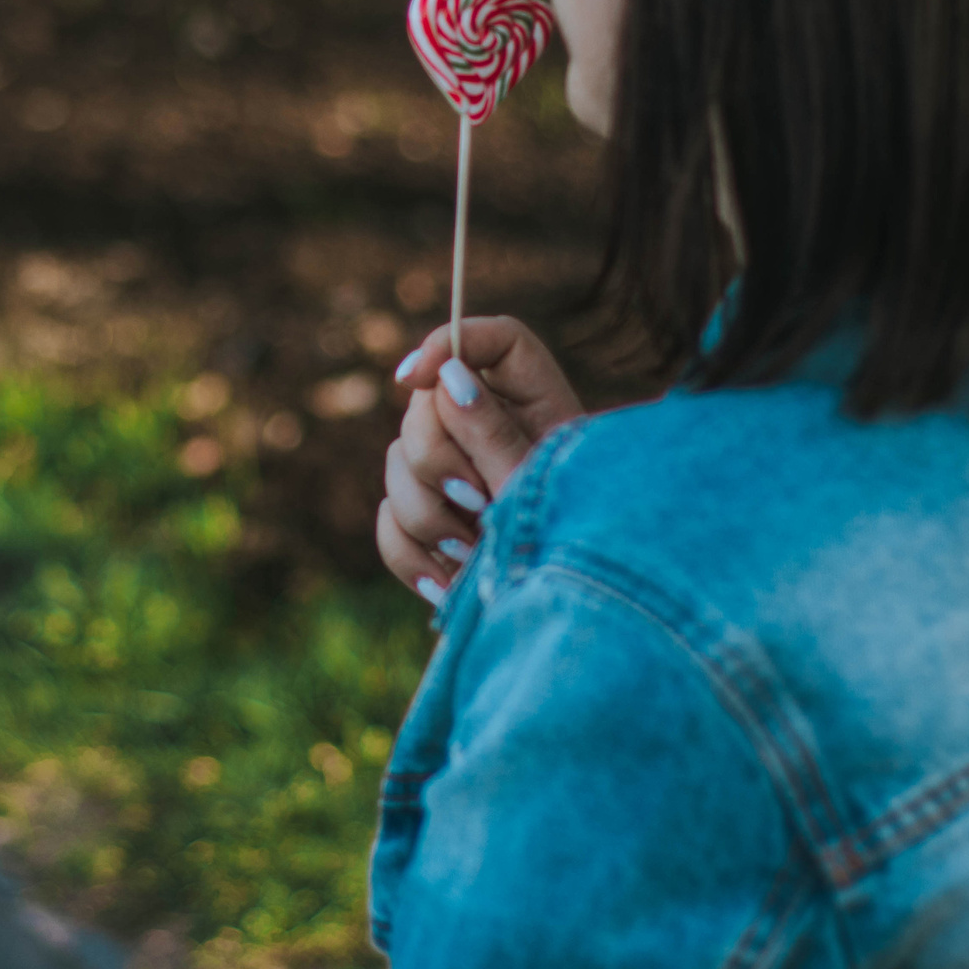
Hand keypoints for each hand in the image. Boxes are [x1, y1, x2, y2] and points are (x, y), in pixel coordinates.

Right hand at [378, 316, 581, 602]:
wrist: (580, 626)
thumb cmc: (580, 551)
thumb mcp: (538, 489)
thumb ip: (493, 433)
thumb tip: (447, 377)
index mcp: (538, 406)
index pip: (494, 342)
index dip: (450, 342)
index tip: (416, 377)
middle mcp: (489, 432)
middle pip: (424, 408)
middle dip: (436, 460)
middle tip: (477, 502)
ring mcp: (454, 480)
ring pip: (396, 467)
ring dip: (426, 516)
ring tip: (472, 554)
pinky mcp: (430, 529)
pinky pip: (388, 523)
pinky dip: (410, 554)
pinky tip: (445, 585)